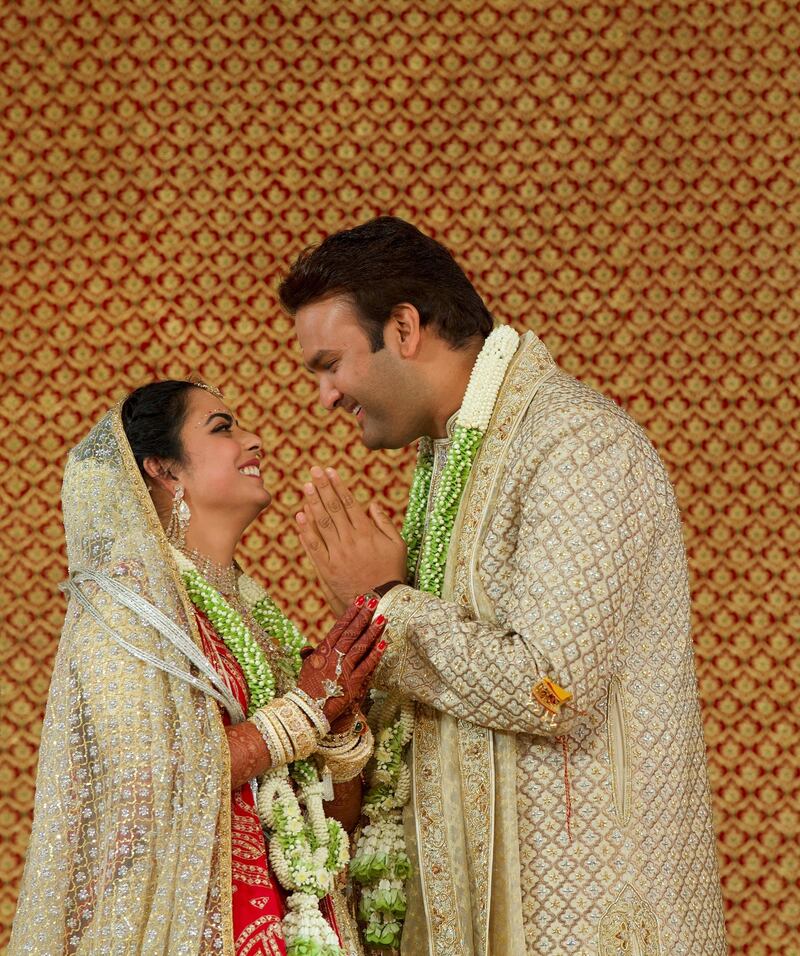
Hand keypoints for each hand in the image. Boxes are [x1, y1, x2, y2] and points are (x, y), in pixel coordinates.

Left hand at [296, 467, 406, 607]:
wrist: (381, 603)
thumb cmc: (392, 572)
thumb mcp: (398, 545)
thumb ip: (385, 523)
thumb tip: (372, 504)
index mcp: (368, 532)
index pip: (349, 503)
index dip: (338, 486)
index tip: (330, 471)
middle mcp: (351, 540)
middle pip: (333, 508)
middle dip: (322, 487)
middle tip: (313, 471)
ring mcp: (337, 554)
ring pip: (322, 523)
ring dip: (313, 502)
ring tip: (306, 486)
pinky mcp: (327, 569)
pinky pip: (314, 546)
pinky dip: (306, 530)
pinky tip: (300, 516)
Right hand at [296, 596, 387, 724]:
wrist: (307, 712)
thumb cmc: (307, 689)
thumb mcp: (307, 668)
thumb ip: (311, 655)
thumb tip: (309, 647)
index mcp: (322, 651)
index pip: (339, 627)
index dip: (350, 613)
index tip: (359, 600)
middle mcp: (333, 658)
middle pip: (351, 633)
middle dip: (363, 616)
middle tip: (373, 601)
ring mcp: (343, 670)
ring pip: (360, 647)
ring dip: (372, 631)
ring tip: (382, 618)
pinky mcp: (352, 684)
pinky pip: (366, 666)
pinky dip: (376, 655)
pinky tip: (384, 644)